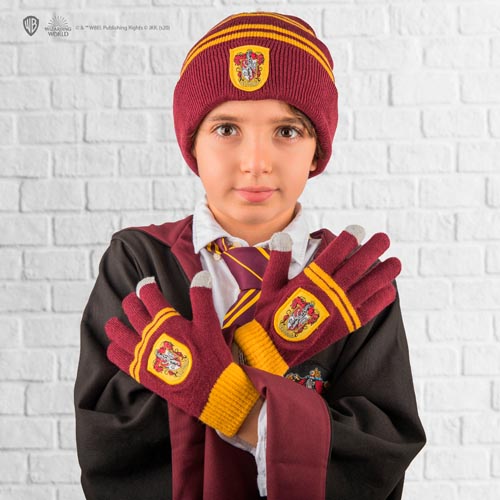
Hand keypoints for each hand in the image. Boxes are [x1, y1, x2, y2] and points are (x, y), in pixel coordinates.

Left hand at [105, 272, 259, 436]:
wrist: (209, 389)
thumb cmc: (211, 355)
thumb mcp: (209, 323)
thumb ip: (201, 297)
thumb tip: (201, 274)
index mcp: (166, 320)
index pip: (149, 295)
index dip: (146, 286)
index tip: (147, 284)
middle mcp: (150, 334)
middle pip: (132, 311)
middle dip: (130, 302)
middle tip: (133, 300)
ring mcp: (142, 353)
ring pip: (119, 333)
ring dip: (115, 325)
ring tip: (114, 322)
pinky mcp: (140, 371)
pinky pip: (118, 358)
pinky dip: (114, 350)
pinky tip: (115, 347)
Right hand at [234, 227, 400, 375]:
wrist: (274, 347)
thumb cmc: (270, 313)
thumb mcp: (271, 283)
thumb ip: (280, 258)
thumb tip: (282, 235)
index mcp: (312, 279)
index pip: (335, 253)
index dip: (348, 240)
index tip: (358, 230)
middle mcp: (331, 291)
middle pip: (357, 266)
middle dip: (372, 250)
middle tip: (384, 238)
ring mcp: (341, 308)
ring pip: (369, 286)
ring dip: (383, 274)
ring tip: (396, 263)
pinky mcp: (346, 324)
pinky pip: (370, 309)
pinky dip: (380, 299)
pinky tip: (389, 289)